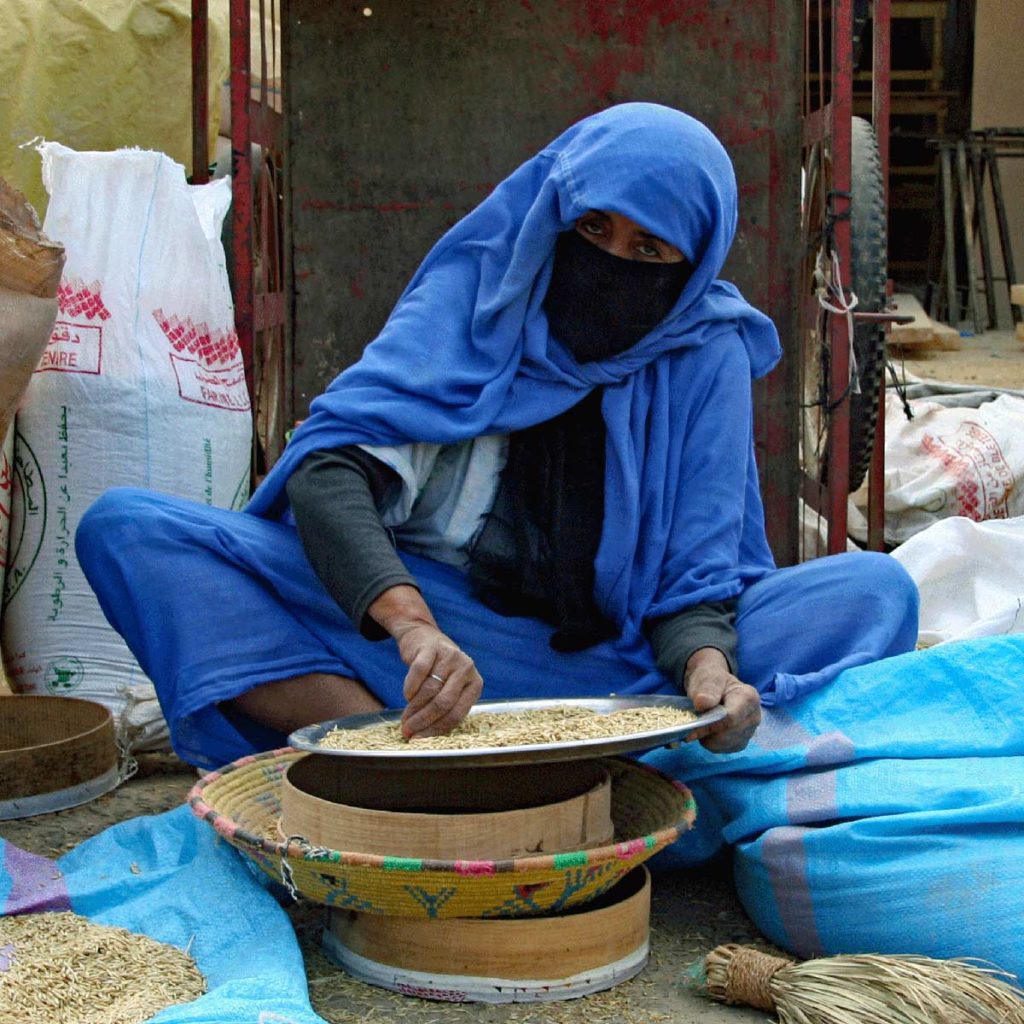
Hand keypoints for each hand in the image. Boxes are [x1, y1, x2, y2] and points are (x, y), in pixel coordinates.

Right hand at [393, 621, 482, 738]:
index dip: (436, 729)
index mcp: (475, 684)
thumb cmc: (437, 671)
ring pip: (429, 690)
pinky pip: (419, 672)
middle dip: (422, 721)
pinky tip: (406, 696)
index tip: (419, 739)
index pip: (457, 714)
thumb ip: (445, 708)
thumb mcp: (449, 688)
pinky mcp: (432, 648)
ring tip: (404, 718)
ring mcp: (451, 656)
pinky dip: (410, 687)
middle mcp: (466, 669)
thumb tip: (423, 736)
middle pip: (443, 703)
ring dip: (413, 708)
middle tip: (407, 731)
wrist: (424, 638)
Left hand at [682, 647, 760, 753]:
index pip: (731, 718)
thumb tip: (702, 703)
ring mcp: (750, 731)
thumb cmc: (710, 680)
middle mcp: (754, 716)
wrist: (714, 686)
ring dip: (708, 739)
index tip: (691, 727)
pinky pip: (724, 750)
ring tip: (702, 724)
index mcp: (749, 697)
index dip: (710, 725)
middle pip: (728, 734)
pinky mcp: (742, 742)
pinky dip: (712, 744)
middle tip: (693, 725)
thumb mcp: (707, 679)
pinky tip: (708, 732)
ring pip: (725, 744)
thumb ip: (707, 690)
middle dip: (708, 732)